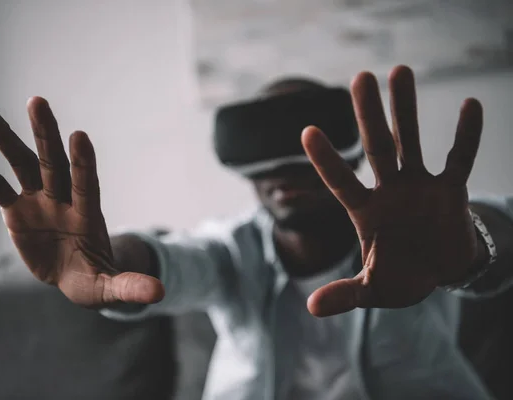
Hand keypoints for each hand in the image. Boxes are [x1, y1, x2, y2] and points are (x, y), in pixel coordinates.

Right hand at [0, 97, 163, 307]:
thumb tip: (159, 293)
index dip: (83, 163)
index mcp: (87, 214)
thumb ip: (129, 287)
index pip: (87, 185)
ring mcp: (39, 200)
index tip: (79, 136)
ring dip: (5, 137)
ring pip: (22, 163)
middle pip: (54, 163)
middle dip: (46, 134)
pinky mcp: (17, 209)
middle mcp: (63, 199)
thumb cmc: (94, 279)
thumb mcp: (109, 288)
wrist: (74, 274)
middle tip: (38, 100)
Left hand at [302, 65, 482, 316]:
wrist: (439, 272)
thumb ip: (346, 294)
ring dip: (407, 109)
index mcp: (365, 211)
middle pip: (376, 147)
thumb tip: (310, 308)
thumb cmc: (401, 277)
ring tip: (400, 71)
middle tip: (360, 77)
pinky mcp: (450, 191)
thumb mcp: (373, 290)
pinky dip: (465, 137)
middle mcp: (389, 191)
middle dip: (368, 115)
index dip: (326, 159)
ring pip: (411, 141)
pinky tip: (470, 105)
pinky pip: (459, 159)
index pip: (341, 181)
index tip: (306, 130)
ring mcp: (419, 187)